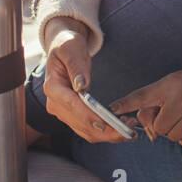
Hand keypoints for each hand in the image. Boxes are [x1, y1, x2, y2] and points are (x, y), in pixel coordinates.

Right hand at [42, 17, 130, 142]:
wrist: (64, 49)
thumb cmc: (68, 45)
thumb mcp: (71, 48)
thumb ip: (76, 66)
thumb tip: (81, 86)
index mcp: (52, 87)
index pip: (71, 105)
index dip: (88, 115)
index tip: (105, 122)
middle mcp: (55, 104)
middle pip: (79, 123)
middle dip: (103, 130)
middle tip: (126, 129)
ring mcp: (63, 112)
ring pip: (85, 131)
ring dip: (106, 135)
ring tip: (128, 130)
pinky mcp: (72, 115)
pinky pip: (88, 129)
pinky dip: (104, 132)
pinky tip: (120, 129)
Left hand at [108, 58, 181, 147]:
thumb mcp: (170, 84)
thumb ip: (153, 103)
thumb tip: (145, 130)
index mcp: (170, 84)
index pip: (143, 96)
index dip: (125, 104)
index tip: (110, 110)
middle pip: (158, 127)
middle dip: (162, 125)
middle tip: (173, 114)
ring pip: (173, 136)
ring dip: (175, 131)